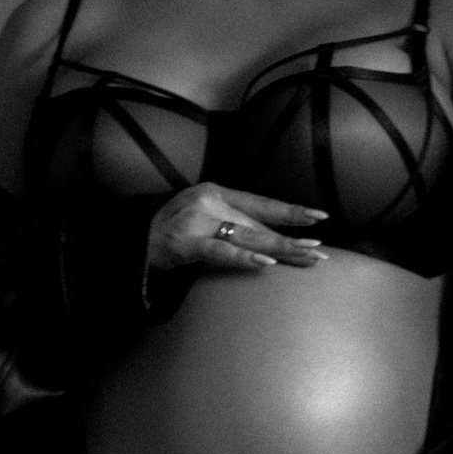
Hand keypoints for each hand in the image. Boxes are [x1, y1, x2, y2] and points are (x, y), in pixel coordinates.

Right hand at [146, 185, 327, 276]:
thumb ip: (230, 223)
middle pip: (259, 225)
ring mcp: (197, 221)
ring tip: (304, 257)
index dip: (290, 211)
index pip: (260, 203)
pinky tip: (265, 261)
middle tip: (319, 251)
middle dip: (291, 239)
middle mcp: (210, 202)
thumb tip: (270, 240)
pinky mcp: (186, 242)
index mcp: (216, 192)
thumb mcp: (202, 218)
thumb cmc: (171, 232)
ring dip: (278, 249)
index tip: (319, 217)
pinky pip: (220, 250)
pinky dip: (243, 256)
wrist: (133, 241)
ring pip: (246, 237)